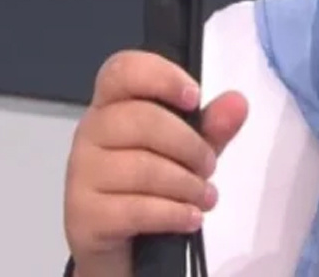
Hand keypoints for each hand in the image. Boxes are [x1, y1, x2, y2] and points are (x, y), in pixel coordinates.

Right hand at [64, 50, 248, 276]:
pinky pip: (135, 209)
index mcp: (112, 104)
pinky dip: (173, 214)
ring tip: (206, 197)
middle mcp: (90, 132)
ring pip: (142, 168)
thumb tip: (237, 103)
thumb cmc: (150, 187)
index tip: (195, 98)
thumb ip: (212, 127)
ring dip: (187, 185)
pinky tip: (190, 218)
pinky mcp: (83, 214)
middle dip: (189, 145)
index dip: (161, 77)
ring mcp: (81, 173)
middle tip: (209, 166)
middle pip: (141, 120)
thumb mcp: (188, 153)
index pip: (122, 70)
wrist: (119, 247)